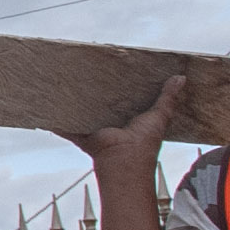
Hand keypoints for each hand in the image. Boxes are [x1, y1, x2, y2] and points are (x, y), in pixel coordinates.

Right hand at [66, 75, 191, 168]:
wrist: (124, 161)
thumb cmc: (145, 143)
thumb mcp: (160, 116)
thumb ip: (168, 97)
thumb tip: (181, 77)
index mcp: (130, 118)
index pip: (125, 99)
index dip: (122, 87)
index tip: (116, 69)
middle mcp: (112, 124)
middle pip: (102, 104)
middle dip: (96, 91)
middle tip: (88, 71)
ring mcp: (95, 129)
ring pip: (83, 113)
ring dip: (76, 103)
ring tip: (67, 83)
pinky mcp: (82, 135)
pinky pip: (67, 128)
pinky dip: (57, 123)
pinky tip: (48, 110)